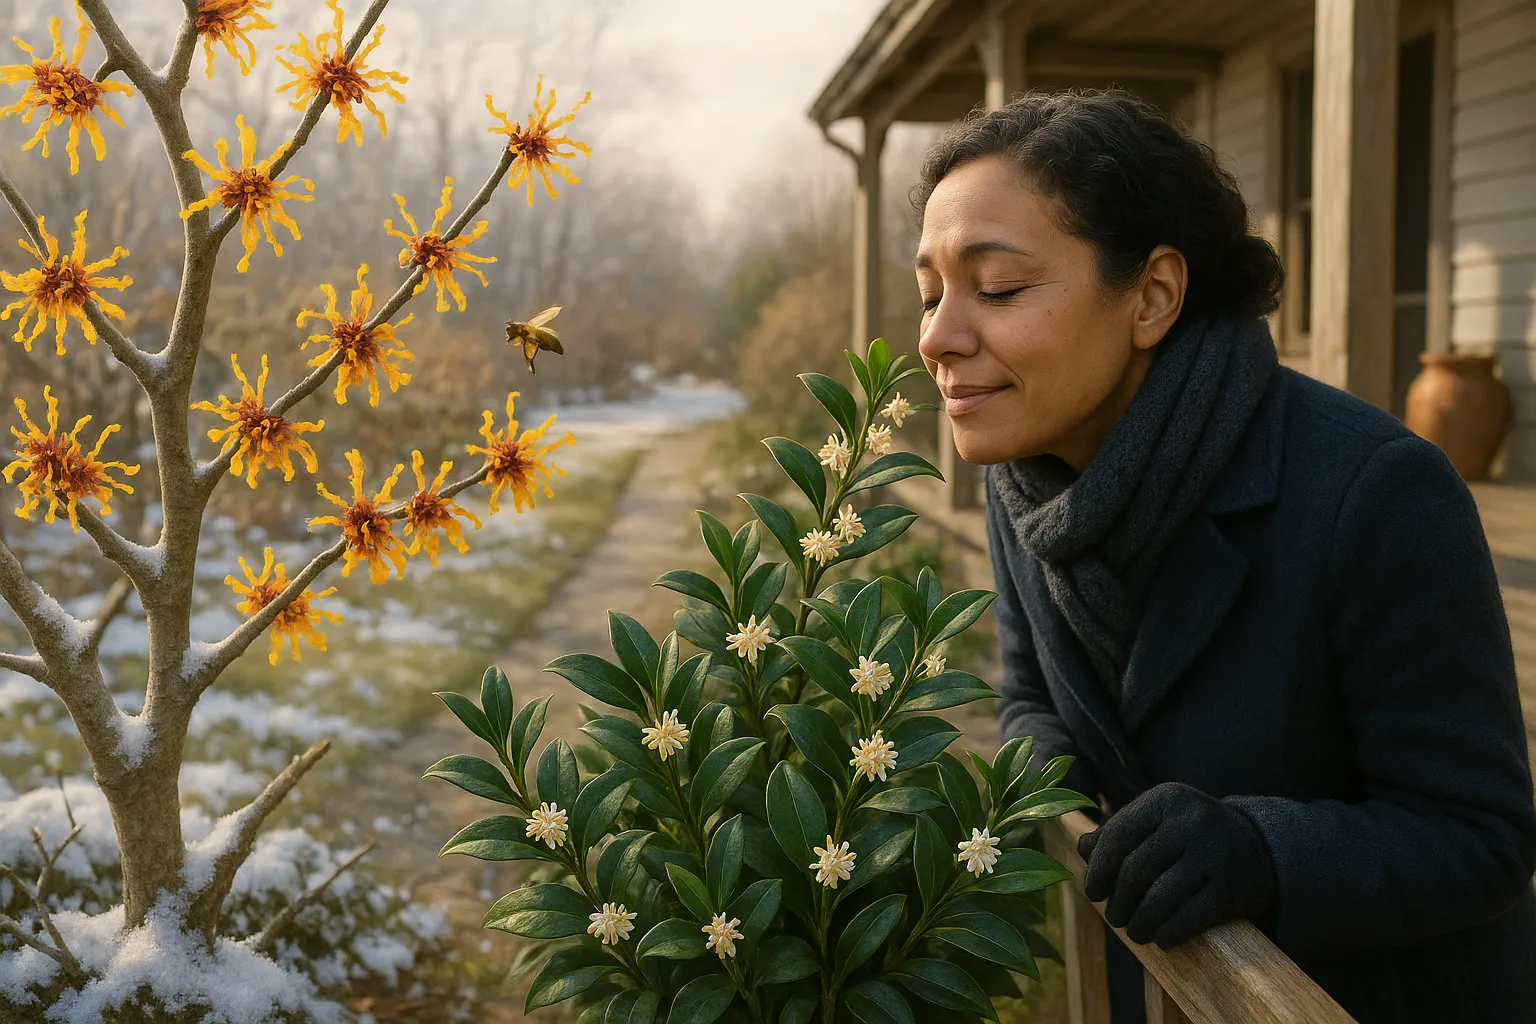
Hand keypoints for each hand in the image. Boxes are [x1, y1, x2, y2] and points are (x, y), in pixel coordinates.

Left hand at [1077, 781, 1274, 948]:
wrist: (1253, 847)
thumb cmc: (1185, 835)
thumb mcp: (1155, 820)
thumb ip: (1116, 832)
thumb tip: (1084, 851)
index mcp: (1167, 798)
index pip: (1118, 835)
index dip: (1099, 869)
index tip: (1093, 892)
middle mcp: (1192, 821)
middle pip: (1136, 871)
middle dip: (1118, 902)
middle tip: (1114, 917)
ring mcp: (1215, 854)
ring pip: (1159, 899)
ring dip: (1139, 923)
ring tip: (1134, 931)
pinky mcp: (1231, 889)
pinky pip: (1188, 919)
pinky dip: (1167, 934)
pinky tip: (1161, 938)